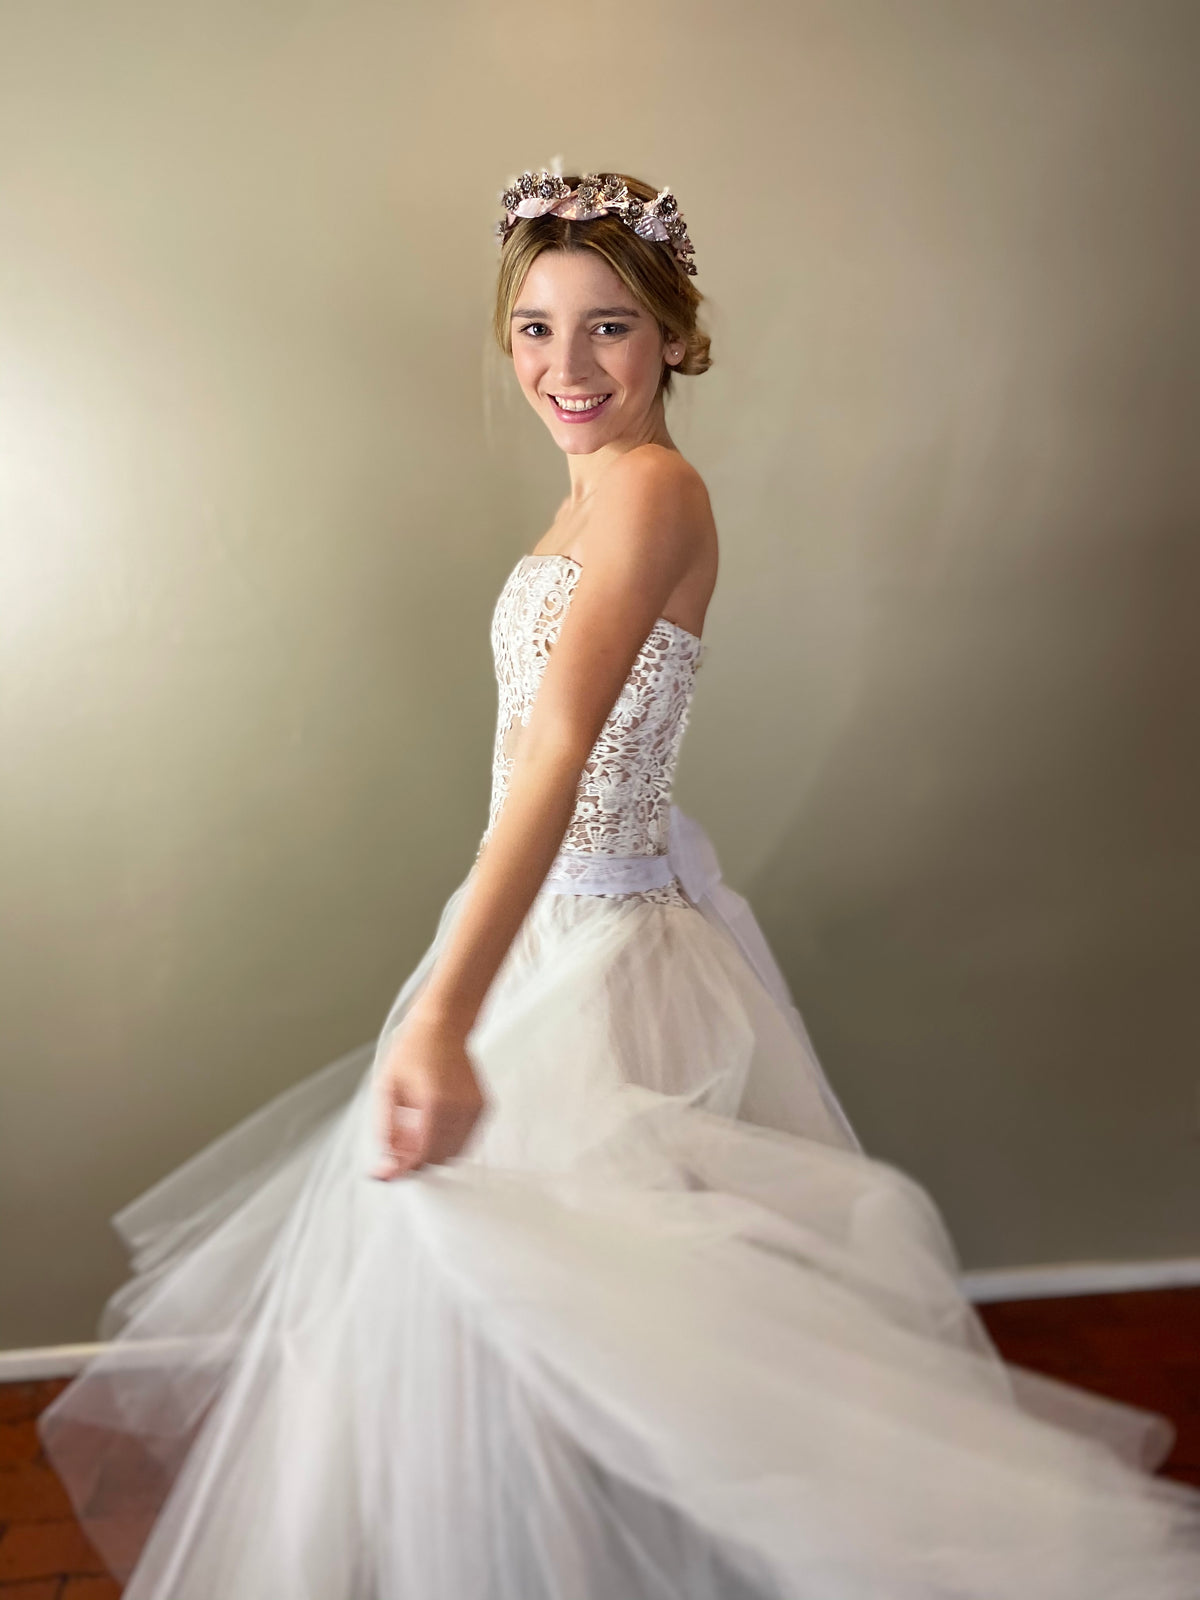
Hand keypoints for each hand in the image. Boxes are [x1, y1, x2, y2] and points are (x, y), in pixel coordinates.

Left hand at [370, 1010, 485, 1179]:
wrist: (444, 1025)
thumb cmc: (414, 1050)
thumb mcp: (388, 1088)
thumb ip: (387, 1130)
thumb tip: (388, 1160)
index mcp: (436, 1104)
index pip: (422, 1156)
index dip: (402, 1169)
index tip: (386, 1173)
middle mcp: (461, 1109)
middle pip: (439, 1159)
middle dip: (415, 1159)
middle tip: (397, 1147)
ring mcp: (476, 1108)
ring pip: (455, 1153)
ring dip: (432, 1152)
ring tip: (413, 1132)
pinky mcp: (483, 1107)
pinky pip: (466, 1139)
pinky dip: (448, 1140)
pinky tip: (431, 1124)